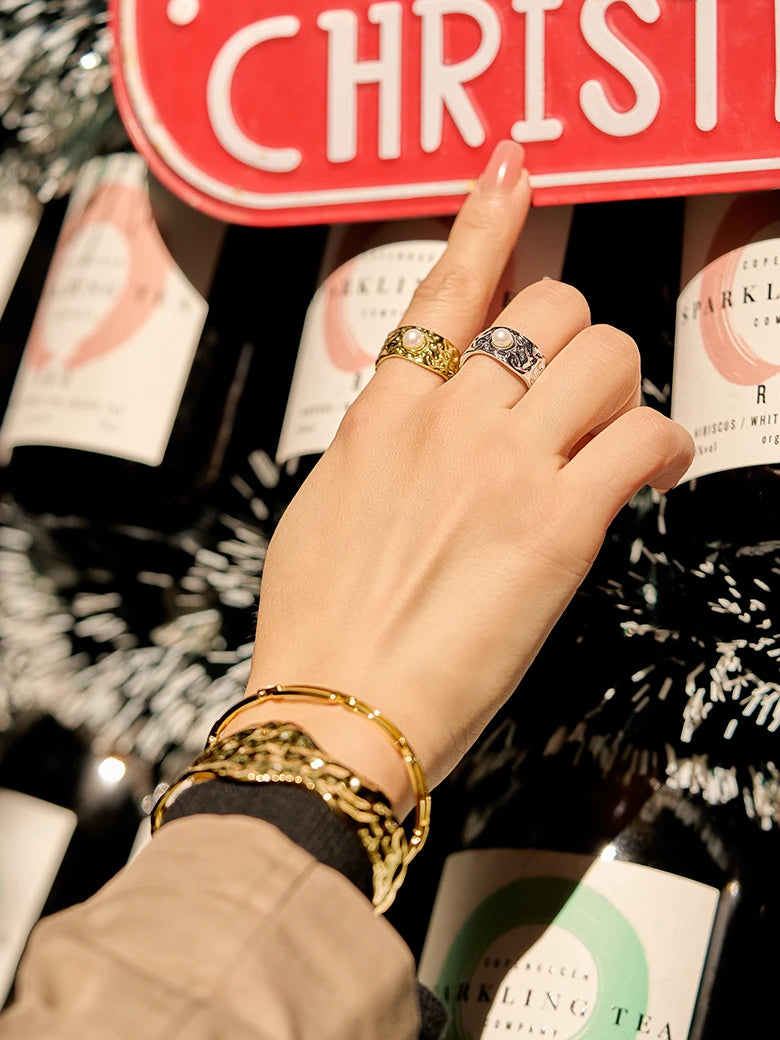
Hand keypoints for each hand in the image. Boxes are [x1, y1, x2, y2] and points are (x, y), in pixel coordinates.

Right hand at [238, 140, 693, 815]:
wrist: (336, 706)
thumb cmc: (322, 624)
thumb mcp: (327, 505)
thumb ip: (382, 446)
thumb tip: (424, 423)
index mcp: (385, 411)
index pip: (449, 283)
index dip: (488, 215)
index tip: (513, 169)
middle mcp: (450, 419)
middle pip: (553, 306)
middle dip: (576, 336)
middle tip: (576, 390)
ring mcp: (506, 465)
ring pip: (607, 353)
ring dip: (622, 385)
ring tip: (615, 434)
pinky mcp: (560, 524)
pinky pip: (643, 436)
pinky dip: (662, 445)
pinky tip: (652, 472)